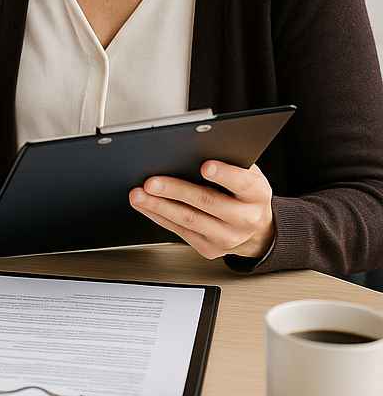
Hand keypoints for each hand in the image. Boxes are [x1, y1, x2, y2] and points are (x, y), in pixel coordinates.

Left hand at [129, 161, 274, 260]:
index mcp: (257, 194)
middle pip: (207, 202)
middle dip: (176, 190)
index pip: (243, 183)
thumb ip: (228, 161)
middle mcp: (246, 219)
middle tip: (151, 182)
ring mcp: (228, 237)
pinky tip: (145, 205)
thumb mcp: (246, 173)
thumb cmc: (243, 192)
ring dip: (159, 206)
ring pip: (189, 220)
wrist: (255, 229)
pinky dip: (159, 216)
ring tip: (139, 194)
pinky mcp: (210, 248)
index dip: (225, 174)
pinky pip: (179, 231)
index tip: (205, 166)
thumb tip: (194, 147)